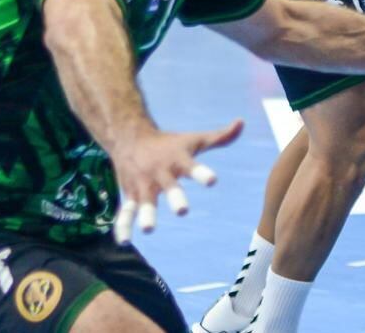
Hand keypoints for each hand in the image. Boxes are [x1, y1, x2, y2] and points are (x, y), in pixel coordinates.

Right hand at [110, 120, 241, 244]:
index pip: (192, 166)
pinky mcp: (131, 193)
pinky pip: (126, 211)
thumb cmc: (169, 142)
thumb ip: (220, 137)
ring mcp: (144, 184)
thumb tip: (241, 122)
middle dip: (175, 197)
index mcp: (178, 160)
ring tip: (148, 229)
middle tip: (182, 211)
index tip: (212, 181)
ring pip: (144, 201)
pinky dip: (123, 226)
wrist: (130, 137)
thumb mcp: (194, 139)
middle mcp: (161, 173)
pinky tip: (124, 242)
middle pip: (169, 186)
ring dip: (146, 214)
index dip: (202, 173)